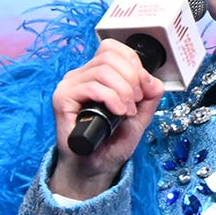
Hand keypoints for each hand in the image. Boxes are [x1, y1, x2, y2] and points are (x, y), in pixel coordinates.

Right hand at [49, 39, 164, 199]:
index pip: (114, 48)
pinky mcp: (62, 98)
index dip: (134, 63)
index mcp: (98, 74)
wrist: (96, 166)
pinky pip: (92, 86)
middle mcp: (82, 75)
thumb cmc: (111, 141)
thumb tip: (153, 80)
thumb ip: (149, 97)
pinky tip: (117, 113)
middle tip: (135, 102)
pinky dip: (112, 99)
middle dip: (133, 79)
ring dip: (124, 92)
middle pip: (110, 56)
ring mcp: (71, 85)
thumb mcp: (140, 117)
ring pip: (103, 70)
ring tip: (127, 112)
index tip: (143, 88)